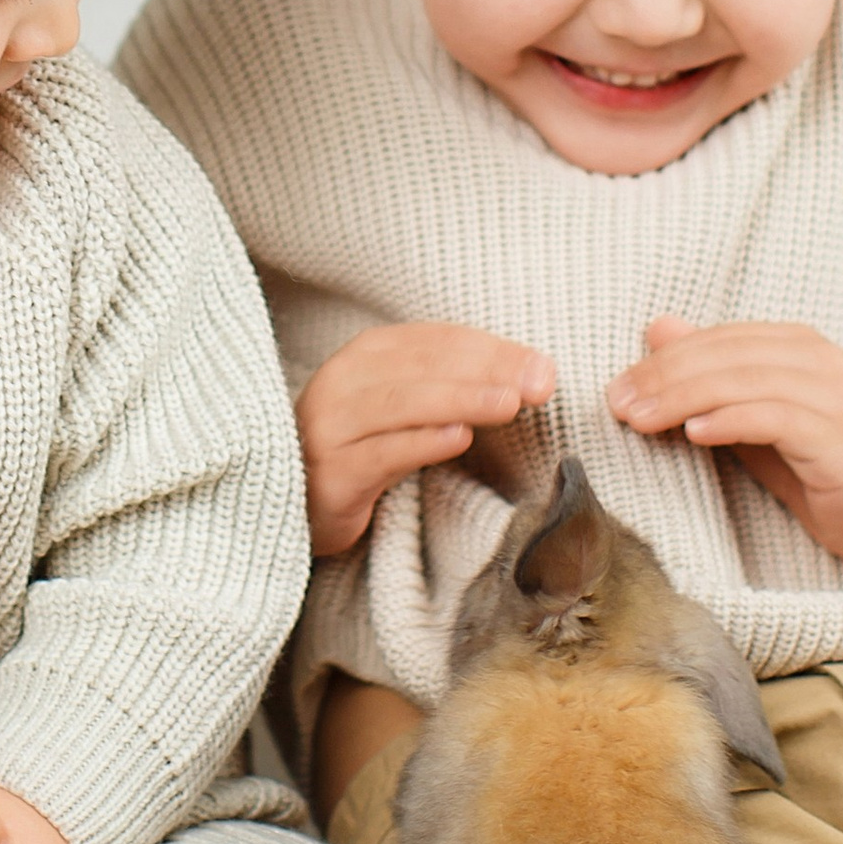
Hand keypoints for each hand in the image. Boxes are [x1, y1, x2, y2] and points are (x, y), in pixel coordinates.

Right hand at [295, 325, 556, 557]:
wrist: (299, 502)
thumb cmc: (366, 447)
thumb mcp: (406, 406)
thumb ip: (456, 384)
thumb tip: (534, 374)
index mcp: (366, 354)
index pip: (437, 341)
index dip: (492, 350)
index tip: (543, 367)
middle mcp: (342, 381)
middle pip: (423, 367)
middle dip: (487, 372)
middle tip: (540, 384)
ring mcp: (331, 427)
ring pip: (402, 405)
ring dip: (460, 400)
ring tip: (508, 404)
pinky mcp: (331, 473)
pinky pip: (380, 454)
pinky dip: (421, 443)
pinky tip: (459, 439)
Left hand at [606, 316, 842, 567]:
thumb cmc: (820, 467)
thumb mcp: (755, 419)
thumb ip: (712, 378)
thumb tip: (658, 327)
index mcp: (797, 346)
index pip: (718, 340)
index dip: (663, 359)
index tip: (618, 388)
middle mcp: (819, 360)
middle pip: (726, 355)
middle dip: (663, 377)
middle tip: (618, 403)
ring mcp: (833, 396)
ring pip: (744, 380)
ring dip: (683, 398)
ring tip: (639, 418)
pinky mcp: (838, 436)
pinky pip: (776, 418)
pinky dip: (730, 419)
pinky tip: (694, 433)